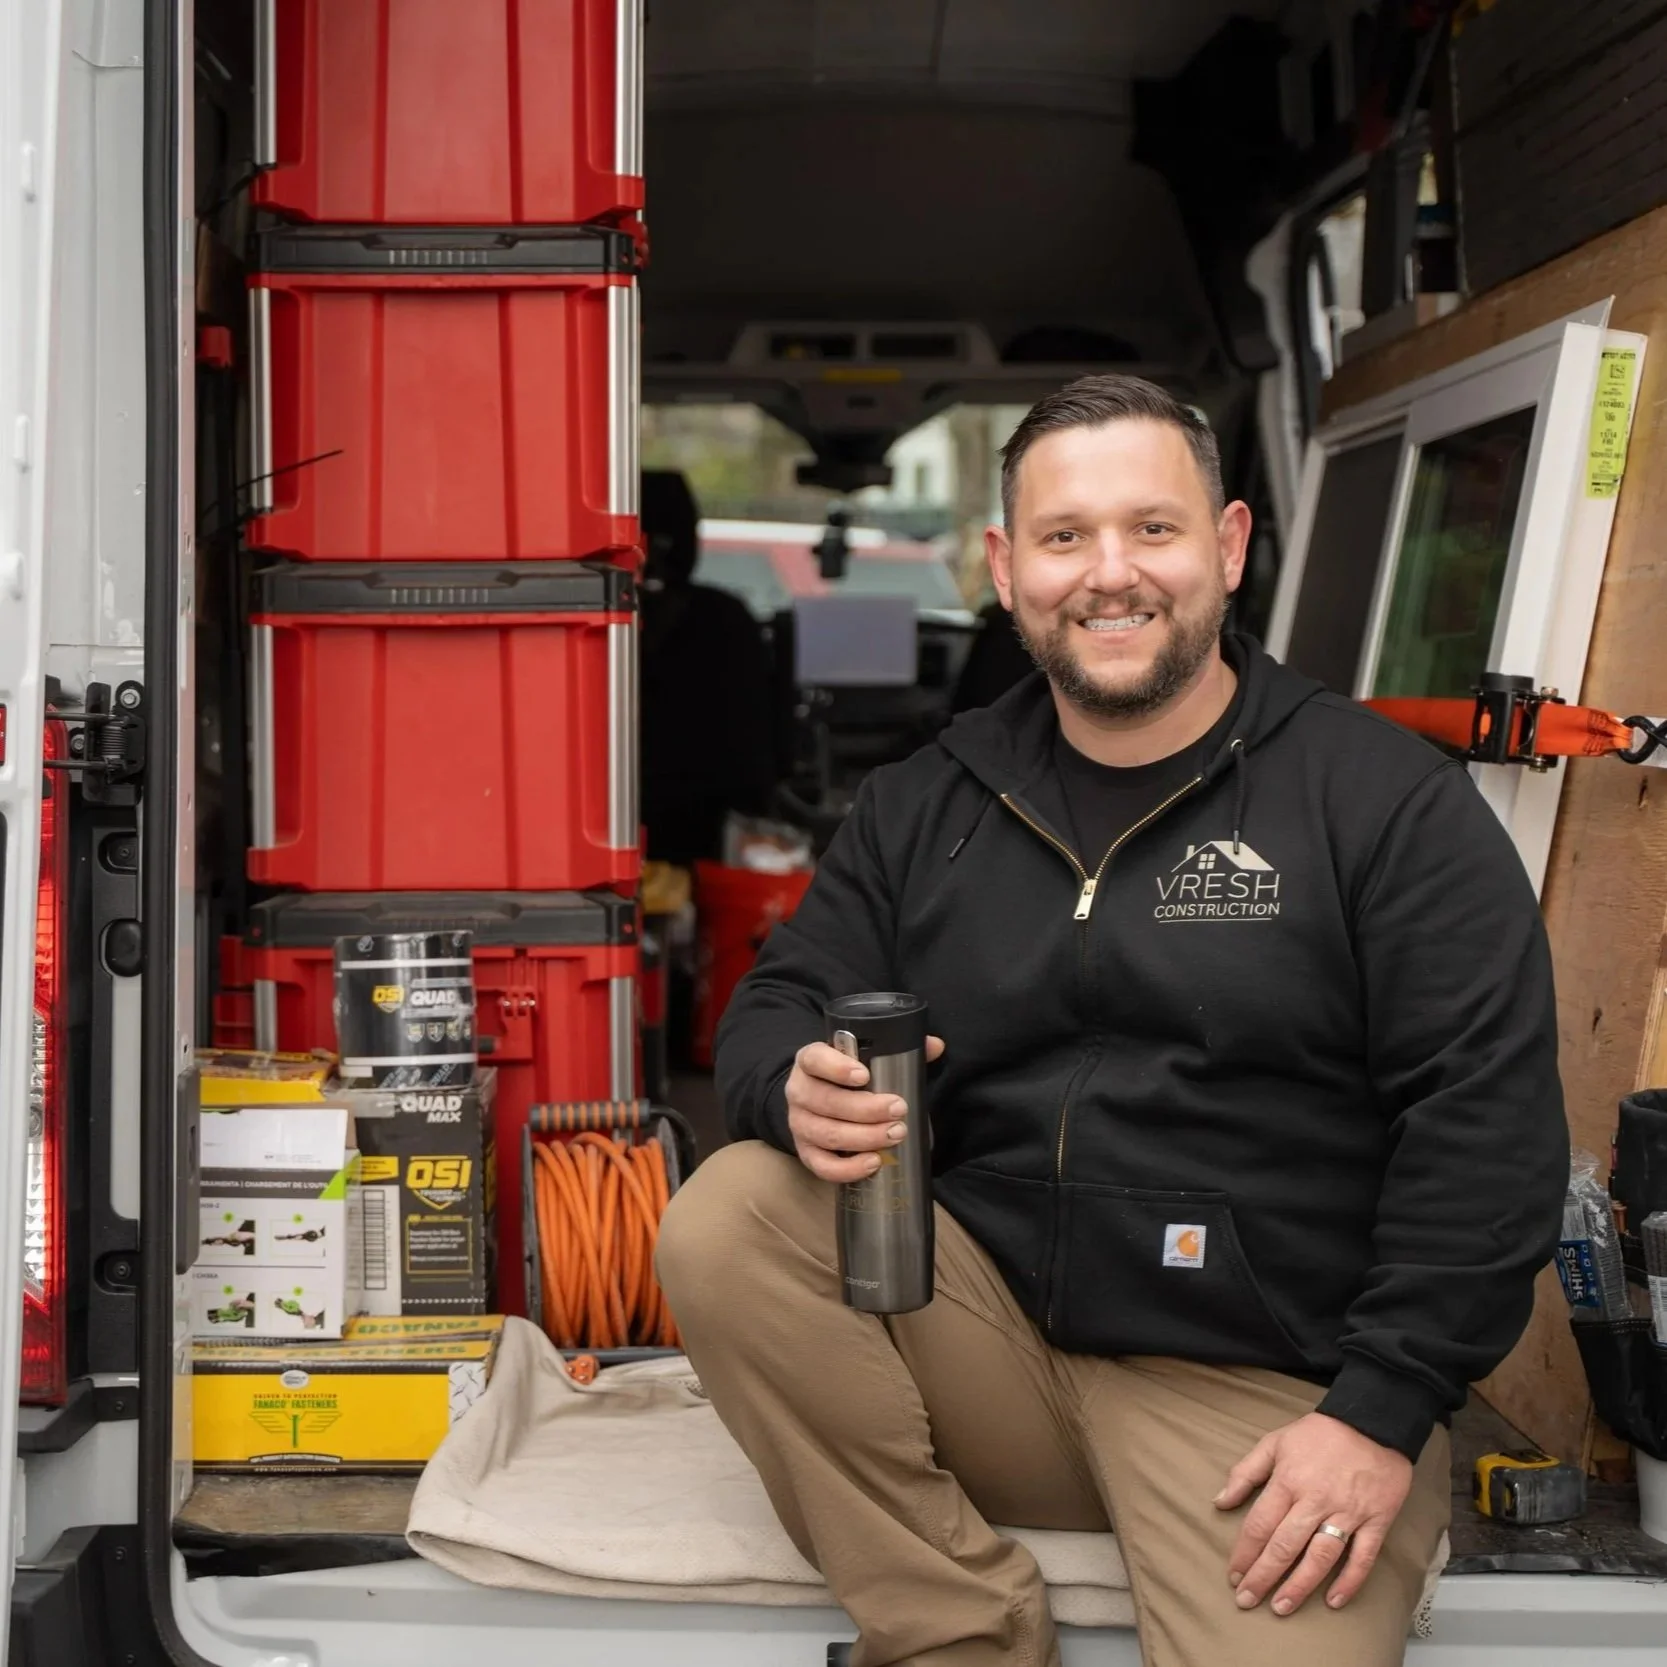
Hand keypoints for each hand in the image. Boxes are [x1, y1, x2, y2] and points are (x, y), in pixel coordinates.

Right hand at [785, 1035, 945, 1182]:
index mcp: (810, 1061)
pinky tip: (873, 1162)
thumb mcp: (865, 1058)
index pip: (814, 1059)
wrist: (820, 1102)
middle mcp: (799, 1091)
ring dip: (864, 1137)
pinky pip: (822, 1166)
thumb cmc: (847, 1079)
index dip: (836, 1068)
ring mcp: (799, 1124)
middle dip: (866, 1108)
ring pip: (827, 1134)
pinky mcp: (805, 1152)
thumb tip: (935, 1046)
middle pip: (826, 1101)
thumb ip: (898, 1049)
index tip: (865, 1075)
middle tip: (900, 1109)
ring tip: (895, 1134)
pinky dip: (848, 1168)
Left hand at [1216, 1412, 1412, 1615]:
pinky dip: (1349, 1581)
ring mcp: (1348, 1512)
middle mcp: (1316, 1500)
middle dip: (1263, 1576)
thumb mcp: (1275, 1442)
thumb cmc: (1320, 1434)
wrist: (1374, 1422)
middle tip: (1247, 1601)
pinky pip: (1363, 1557)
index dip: (1244, 1553)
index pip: (1260, 1525)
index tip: (1234, 1576)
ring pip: (1320, 1557)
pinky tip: (1334, 1601)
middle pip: (1285, 1546)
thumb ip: (1245, 1472)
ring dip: (1299, 1586)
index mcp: (1288, 1481)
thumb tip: (1219, 1501)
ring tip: (1281, 1607)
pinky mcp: (1376, 1521)